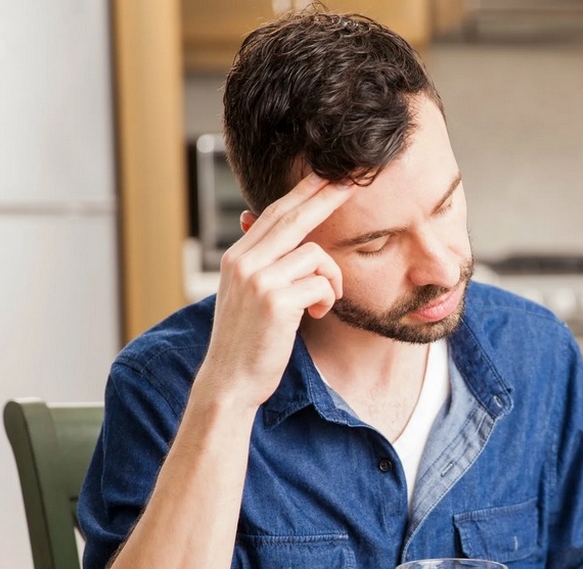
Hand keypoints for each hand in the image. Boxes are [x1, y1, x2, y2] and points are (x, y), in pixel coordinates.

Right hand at [200, 173, 355, 410]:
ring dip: (331, 279)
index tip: (327, 174)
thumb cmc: (247, 341)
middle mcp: (243, 261)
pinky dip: (327, 300)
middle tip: (352, 181)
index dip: (303, 192)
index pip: (274, 213)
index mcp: (237, 257)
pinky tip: (315, 315)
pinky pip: (321, 284)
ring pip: (316, 255)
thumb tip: (271, 236)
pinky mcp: (276, 300)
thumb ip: (263, 265)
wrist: (230, 380)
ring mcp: (258, 279)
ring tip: (321, 302)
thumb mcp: (248, 295)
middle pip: (294, 217)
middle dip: (326, 197)